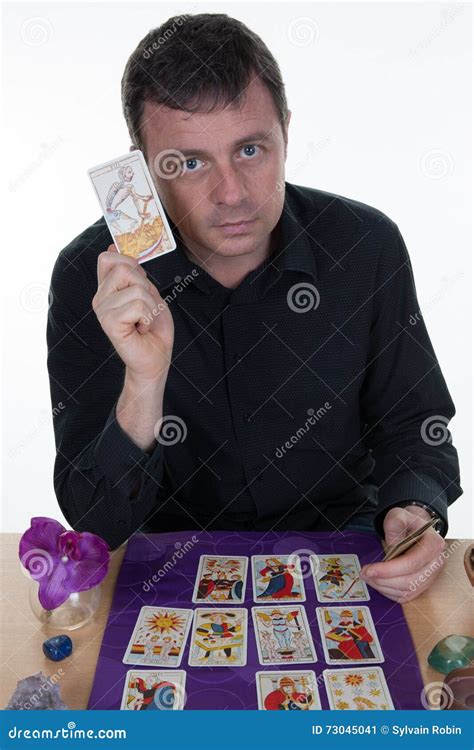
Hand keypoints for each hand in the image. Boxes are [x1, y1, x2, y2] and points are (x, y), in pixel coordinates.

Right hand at [92, 244, 173, 381]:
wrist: (155, 357)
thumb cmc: (153, 328)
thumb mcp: (147, 293)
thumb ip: (132, 273)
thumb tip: (112, 246)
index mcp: (106, 289)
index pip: (108, 258)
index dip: (130, 264)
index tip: (140, 286)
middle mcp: (99, 298)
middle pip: (125, 269)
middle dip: (146, 288)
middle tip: (145, 310)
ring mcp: (102, 310)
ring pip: (136, 289)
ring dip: (150, 306)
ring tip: (144, 322)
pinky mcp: (109, 323)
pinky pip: (138, 305)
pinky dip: (148, 317)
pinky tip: (141, 329)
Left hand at [359, 506, 445, 602]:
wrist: (414, 529)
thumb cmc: (407, 523)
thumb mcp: (399, 515)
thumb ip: (394, 525)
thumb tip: (392, 544)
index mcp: (433, 545)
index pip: (412, 563)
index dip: (389, 570)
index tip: (369, 570)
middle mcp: (436, 563)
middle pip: (410, 581)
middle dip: (384, 580)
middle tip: (364, 574)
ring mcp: (431, 576)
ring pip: (408, 591)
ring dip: (384, 588)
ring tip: (368, 577)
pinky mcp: (423, 584)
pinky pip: (407, 596)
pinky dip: (390, 592)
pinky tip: (378, 583)